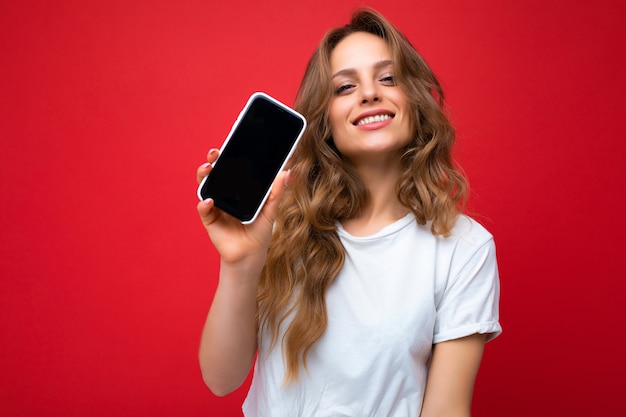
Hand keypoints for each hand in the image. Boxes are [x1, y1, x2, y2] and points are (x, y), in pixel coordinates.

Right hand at [196, 149, 289, 265]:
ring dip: (203, 176)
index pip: (230, 169)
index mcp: (237, 190)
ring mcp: (215, 205)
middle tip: (215, 153)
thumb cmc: (259, 232)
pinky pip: (203, 209)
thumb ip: (277, 192)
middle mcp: (224, 194)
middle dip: (212, 161)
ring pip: (205, 187)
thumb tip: (287, 172)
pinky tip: (210, 201)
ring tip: (207, 169)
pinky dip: (204, 204)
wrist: (251, 254)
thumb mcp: (270, 210)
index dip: (228, 156)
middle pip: (214, 173)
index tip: (229, 145)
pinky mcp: (210, 219)